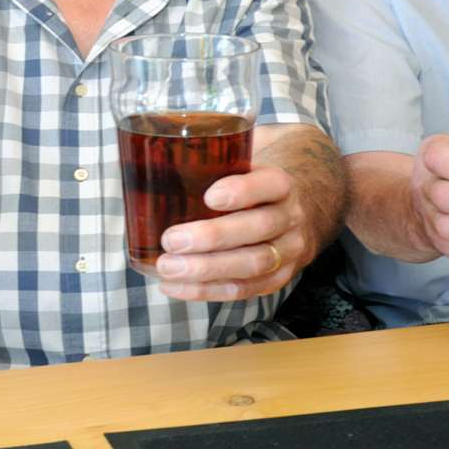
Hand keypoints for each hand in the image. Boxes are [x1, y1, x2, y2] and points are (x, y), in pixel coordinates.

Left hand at [149, 166, 304, 301]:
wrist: (296, 214)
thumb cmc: (252, 187)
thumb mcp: (244, 166)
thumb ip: (215, 163)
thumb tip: (151, 158)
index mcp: (281, 185)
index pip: (269, 185)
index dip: (242, 191)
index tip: (209, 196)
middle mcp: (290, 217)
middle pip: (258, 228)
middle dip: (212, 237)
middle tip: (171, 239)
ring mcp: (287, 251)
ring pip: (252, 264)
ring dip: (206, 269)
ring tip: (168, 267)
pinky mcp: (277, 278)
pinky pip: (243, 289)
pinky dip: (206, 291)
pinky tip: (174, 286)